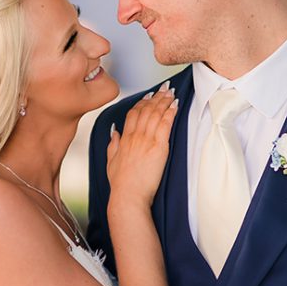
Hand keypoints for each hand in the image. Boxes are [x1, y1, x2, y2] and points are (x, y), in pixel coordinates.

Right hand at [107, 84, 177, 206]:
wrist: (128, 196)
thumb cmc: (121, 184)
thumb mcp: (111, 162)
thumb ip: (113, 144)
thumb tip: (115, 133)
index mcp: (125, 139)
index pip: (133, 114)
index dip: (142, 103)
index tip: (148, 96)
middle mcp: (135, 137)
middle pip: (146, 110)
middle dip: (156, 97)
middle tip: (164, 89)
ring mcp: (146, 141)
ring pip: (156, 114)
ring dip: (165, 101)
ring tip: (171, 93)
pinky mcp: (158, 147)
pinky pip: (165, 124)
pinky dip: (170, 112)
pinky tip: (175, 105)